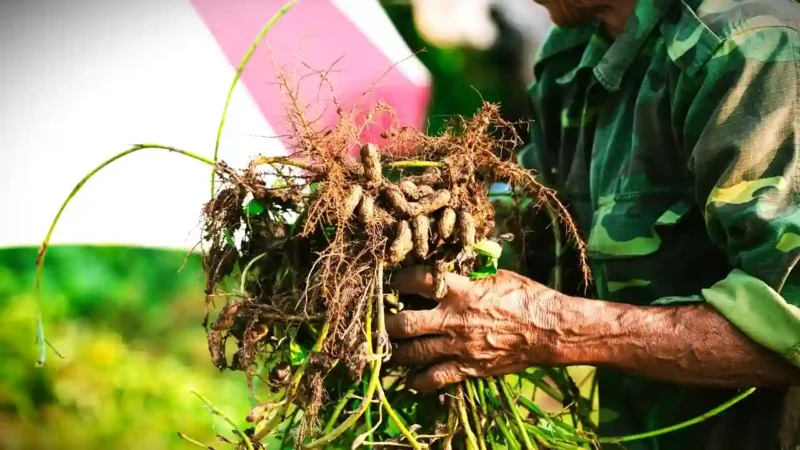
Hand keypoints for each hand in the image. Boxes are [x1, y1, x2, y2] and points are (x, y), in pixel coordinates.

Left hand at [385, 266, 561, 391]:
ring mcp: (458, 347)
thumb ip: (469, 274)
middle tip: (380, 319)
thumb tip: (452, 265)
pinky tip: (410, 378)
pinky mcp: (467, 368)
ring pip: (413, 353)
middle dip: (386, 322)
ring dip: (396, 351)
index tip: (393, 280)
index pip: (417, 280)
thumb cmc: (527, 297)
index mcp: (460, 291)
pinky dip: (418, 380)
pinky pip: (434, 378)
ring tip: (388, 347)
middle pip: (404, 323)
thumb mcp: (497, 275)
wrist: (549, 330)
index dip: (399, 279)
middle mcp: (453, 320)